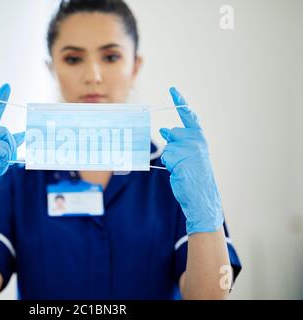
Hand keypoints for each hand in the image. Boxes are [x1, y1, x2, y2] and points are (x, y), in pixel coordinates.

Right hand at [0, 84, 24, 229]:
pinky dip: (3, 162)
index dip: (1, 98)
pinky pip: (2, 150)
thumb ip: (10, 143)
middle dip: (11, 147)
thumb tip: (24, 135)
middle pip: (6, 131)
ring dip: (7, 156)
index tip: (7, 86)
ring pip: (6, 140)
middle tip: (6, 161)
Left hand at [159, 87, 223, 234]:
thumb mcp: (188, 154)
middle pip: (172, 133)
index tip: (172, 89)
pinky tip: (179, 171)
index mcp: (200, 137)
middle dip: (172, 145)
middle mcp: (197, 140)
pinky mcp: (182, 157)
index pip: (189, 115)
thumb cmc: (194, 175)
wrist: (201, 194)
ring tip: (182, 168)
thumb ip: (178, 140)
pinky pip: (167, 156)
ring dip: (170, 158)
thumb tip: (163, 129)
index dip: (180, 101)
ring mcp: (190, 148)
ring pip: (168, 146)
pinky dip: (169, 164)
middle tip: (182, 160)